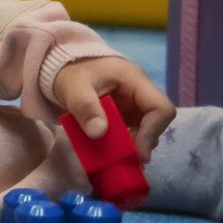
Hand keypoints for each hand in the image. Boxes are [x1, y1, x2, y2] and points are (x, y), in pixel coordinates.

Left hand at [53, 56, 174, 160]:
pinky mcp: (126, 113)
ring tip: (115, 153)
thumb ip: (84, 106)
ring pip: (146, 129)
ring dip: (133, 144)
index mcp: (135, 80)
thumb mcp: (72, 86)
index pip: (161, 108)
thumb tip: (98, 132)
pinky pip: (133, 131)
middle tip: (123, 155)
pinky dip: (124, 142)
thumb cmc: (70, 71)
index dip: (153, 131)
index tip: (138, 151)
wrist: (62, 68)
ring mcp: (135, 104)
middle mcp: (141, 93)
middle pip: (156, 122)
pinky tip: (111, 150)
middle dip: (142, 141)